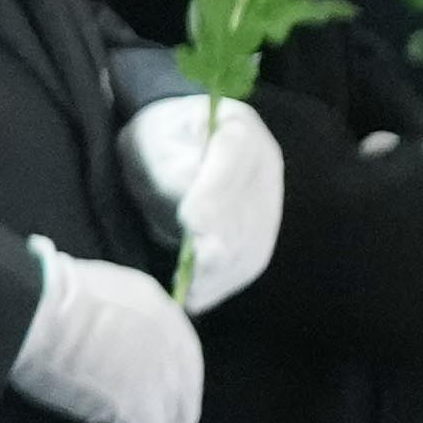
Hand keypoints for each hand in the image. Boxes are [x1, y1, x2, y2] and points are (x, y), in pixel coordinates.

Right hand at [14, 247, 210, 422]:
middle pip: (181, 395)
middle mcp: (173, 341)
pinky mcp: (143, 409)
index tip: (143, 405)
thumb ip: (108, 320)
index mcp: (159, 308)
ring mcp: (163, 377)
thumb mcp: (92, 296)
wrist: (34, 310)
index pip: (177, 357)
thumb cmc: (43, 298)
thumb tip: (94, 340)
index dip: (162, 387)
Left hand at [121, 93, 282, 318]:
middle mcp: (265, 164)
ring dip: (222, 272)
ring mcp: (269, 200)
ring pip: (254, 241)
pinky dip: (223, 283)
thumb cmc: (159, 138)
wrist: (175, 144)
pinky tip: (197, 297)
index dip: (217, 191)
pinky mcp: (263, 230)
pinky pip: (250, 261)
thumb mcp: (153, 138)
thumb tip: (194, 209)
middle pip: (250, 209)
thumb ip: (172, 166)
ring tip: (190, 292)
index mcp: (239, 125)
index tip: (193, 222)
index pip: (235, 155)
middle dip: (220, 244)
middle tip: (192, 273)